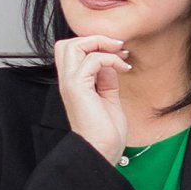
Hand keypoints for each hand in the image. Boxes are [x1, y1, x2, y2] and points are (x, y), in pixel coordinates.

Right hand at [54, 30, 132, 163]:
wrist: (102, 151)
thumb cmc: (105, 131)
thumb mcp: (108, 97)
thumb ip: (106, 78)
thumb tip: (111, 62)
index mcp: (73, 83)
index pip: (72, 50)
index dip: (94, 45)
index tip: (118, 52)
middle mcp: (67, 81)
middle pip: (67, 43)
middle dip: (94, 39)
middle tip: (116, 48)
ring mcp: (70, 83)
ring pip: (73, 45)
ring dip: (100, 44)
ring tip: (120, 54)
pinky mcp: (78, 88)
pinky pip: (92, 60)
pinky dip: (110, 59)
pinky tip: (123, 69)